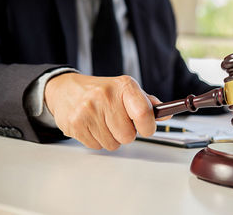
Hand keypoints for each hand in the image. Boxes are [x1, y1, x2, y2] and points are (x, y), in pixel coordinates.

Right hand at [45, 73, 169, 150]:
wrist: (66, 90)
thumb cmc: (101, 91)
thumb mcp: (126, 90)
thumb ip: (147, 103)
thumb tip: (166, 114)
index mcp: (123, 86)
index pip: (144, 113)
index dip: (148, 127)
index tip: (146, 128)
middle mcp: (105, 96)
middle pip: (128, 135)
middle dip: (126, 133)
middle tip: (118, 122)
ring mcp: (88, 111)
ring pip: (113, 144)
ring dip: (111, 138)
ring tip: (103, 122)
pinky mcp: (75, 125)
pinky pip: (97, 146)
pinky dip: (97, 140)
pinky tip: (92, 126)